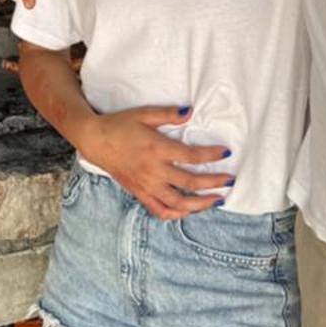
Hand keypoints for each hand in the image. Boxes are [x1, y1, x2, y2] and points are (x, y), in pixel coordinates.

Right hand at [79, 104, 232, 220]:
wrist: (95, 140)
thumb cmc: (120, 125)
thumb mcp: (144, 113)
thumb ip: (168, 114)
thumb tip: (190, 112)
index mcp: (157, 149)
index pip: (192, 156)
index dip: (212, 156)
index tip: (226, 153)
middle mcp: (154, 171)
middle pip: (190, 183)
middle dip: (214, 183)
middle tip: (230, 181)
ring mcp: (146, 185)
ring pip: (178, 202)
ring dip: (201, 204)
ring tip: (216, 200)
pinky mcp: (139, 193)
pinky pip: (160, 210)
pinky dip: (176, 214)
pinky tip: (188, 211)